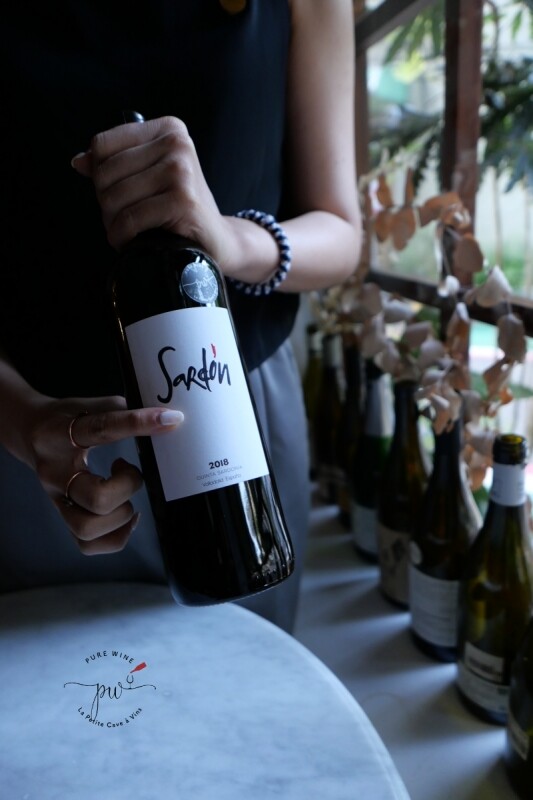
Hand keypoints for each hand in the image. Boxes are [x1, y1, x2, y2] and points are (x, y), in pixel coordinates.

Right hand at [27, 395, 182, 554]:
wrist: (30, 432)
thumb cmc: (66, 418)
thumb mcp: (90, 404)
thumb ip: (123, 410)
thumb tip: (166, 417)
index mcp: (60, 435)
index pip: (102, 428)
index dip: (138, 423)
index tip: (170, 420)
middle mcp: (55, 473)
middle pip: (97, 498)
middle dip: (128, 486)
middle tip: (128, 469)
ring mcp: (57, 500)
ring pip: (89, 528)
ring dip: (121, 513)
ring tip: (124, 494)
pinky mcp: (64, 517)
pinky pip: (88, 544)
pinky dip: (115, 535)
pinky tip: (125, 514)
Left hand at [71, 116, 237, 263]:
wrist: (218, 238)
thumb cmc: (180, 206)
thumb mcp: (151, 176)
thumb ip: (116, 164)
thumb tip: (79, 161)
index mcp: (167, 129)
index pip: (102, 145)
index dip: (99, 175)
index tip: (115, 193)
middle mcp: (176, 144)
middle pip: (105, 172)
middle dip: (105, 203)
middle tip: (121, 218)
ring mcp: (181, 171)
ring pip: (114, 197)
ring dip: (112, 223)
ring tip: (126, 230)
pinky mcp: (183, 200)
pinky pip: (131, 218)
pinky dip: (122, 236)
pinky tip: (131, 242)